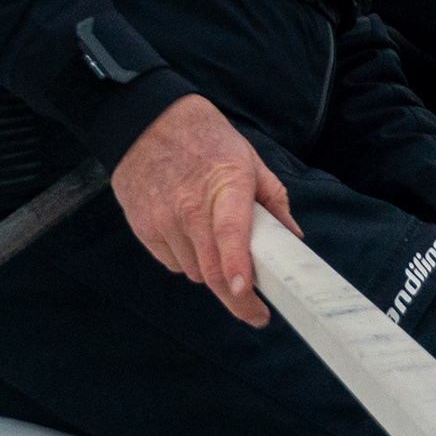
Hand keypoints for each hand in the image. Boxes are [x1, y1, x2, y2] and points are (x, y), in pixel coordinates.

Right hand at [112, 93, 300, 326]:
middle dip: (236, 300)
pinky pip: (172, 263)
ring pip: (194, 272)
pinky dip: (187, 261)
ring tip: (220, 252)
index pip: (230, 234)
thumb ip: (273, 198)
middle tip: (256, 313)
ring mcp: (164, 221)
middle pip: (211, 270)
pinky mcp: (144, 230)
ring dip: (212, 272)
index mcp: (226, 185)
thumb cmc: (204, 138)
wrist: (146, 122)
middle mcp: (191, 208)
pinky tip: (192, 239)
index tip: (246, 292)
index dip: (237, 267)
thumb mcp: (248, 158)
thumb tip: (291, 236)